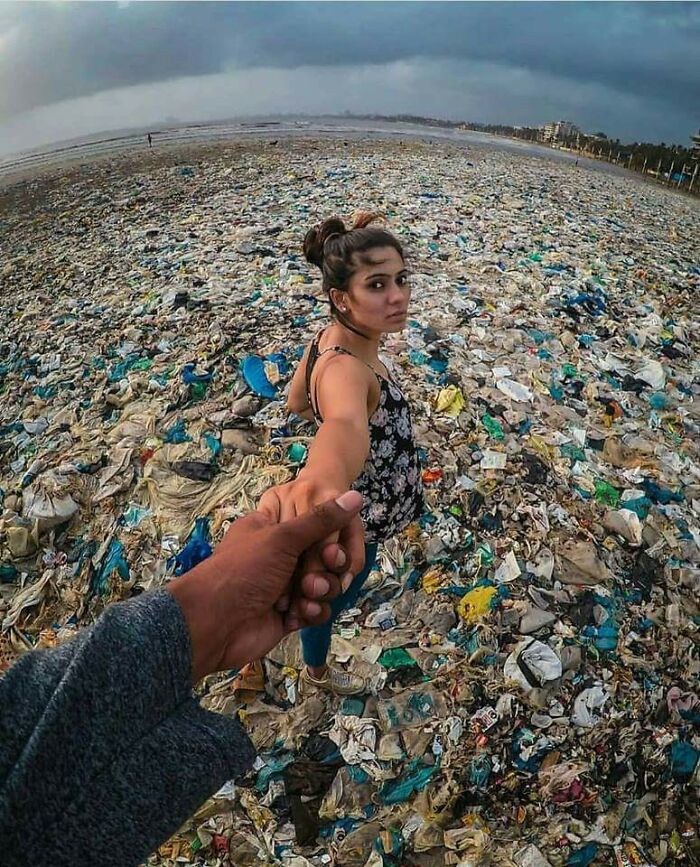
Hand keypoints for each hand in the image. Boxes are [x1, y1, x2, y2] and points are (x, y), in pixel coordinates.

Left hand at [167, 490, 362, 680]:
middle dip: (324, 571)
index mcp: (270, 529)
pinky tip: (298, 615)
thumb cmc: (245, 570)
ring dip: (319, 592)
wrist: (214, 624)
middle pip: (321, 558)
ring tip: (304, 599)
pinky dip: (312, 612)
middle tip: (314, 579)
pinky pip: (315, 609)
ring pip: (322, 585)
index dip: (328, 538)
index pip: (311, 525)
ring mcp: (283, 586)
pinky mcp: (287, 615)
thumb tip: (355, 495)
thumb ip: (321, 519)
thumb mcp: (283, 537)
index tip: (331, 549)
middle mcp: (278, 557)